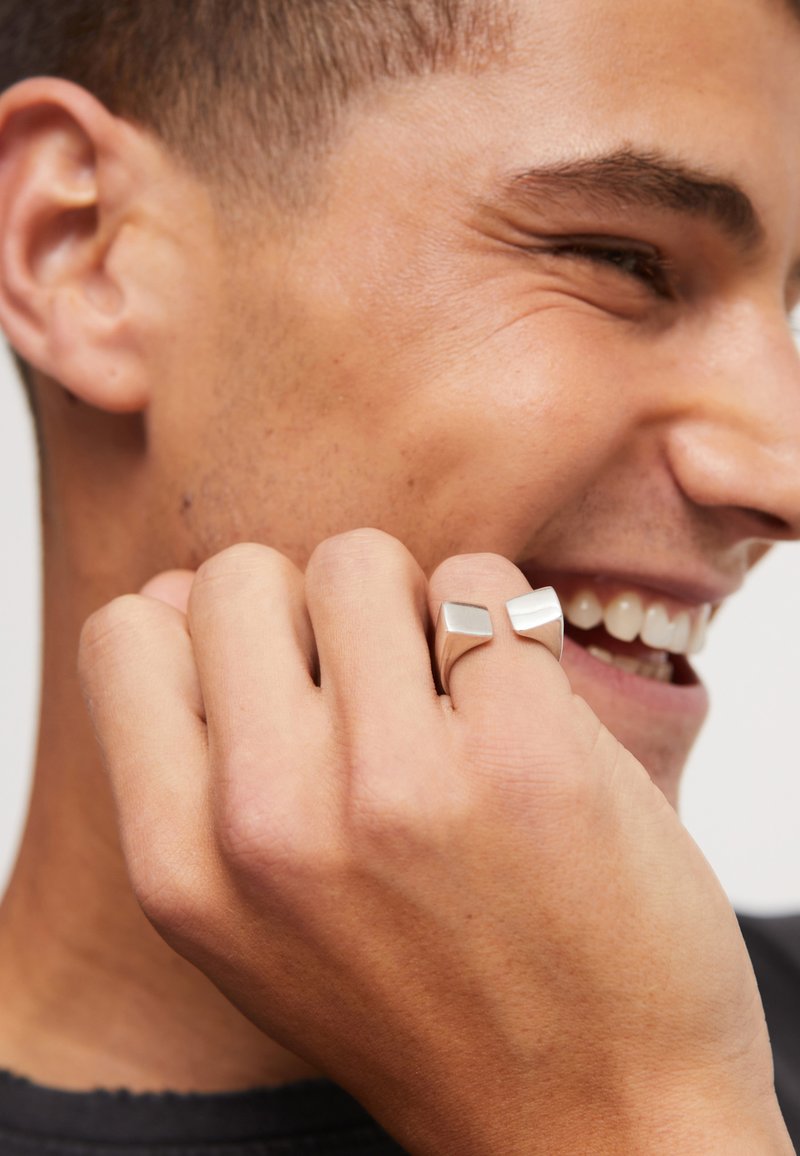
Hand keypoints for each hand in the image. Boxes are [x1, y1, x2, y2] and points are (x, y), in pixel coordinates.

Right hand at [78, 530, 791, 1154]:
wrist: (600, 1118)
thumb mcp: (260, 924)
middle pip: (241, 576)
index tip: (284, 678)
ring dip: (410, 608)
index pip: (131, 633)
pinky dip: (504, 622)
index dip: (210, 631)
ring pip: (358, 559)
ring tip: (451, 699)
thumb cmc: (428, 1004)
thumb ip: (202, 768)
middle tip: (377, 690)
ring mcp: (394, 787)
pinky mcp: (522, 754)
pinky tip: (523, 706)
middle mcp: (268, 824)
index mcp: (184, 866)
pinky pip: (481, 581)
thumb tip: (187, 594)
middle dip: (310, 610)